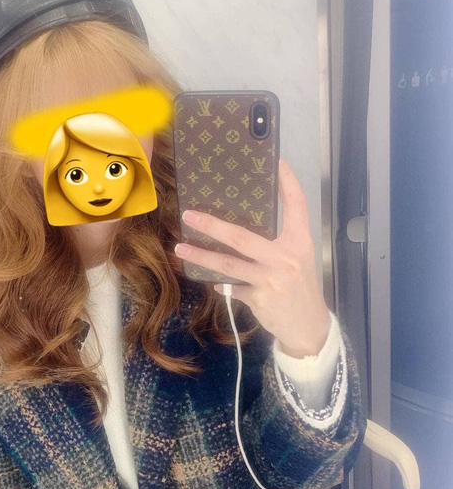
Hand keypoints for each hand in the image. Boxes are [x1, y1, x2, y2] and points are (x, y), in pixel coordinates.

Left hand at [174, 157, 331, 357]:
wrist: (308, 326)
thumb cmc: (300, 289)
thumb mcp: (297, 261)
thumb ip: (276, 246)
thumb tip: (239, 232)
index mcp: (299, 242)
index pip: (296, 205)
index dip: (287, 182)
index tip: (277, 162)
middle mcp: (286, 257)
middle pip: (242, 236)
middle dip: (212, 225)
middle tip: (189, 215)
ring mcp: (271, 278)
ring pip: (228, 264)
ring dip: (201, 256)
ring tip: (181, 248)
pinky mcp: (259, 298)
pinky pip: (232, 287)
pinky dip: (222, 285)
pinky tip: (212, 282)